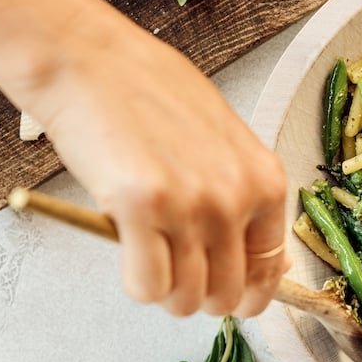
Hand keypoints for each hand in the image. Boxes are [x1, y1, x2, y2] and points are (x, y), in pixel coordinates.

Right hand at [0, 0, 288, 317]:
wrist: (91, 61)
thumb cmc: (150, 94)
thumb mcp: (223, 140)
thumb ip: (242, 195)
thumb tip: (264, 260)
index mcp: (265, 180)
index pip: (270, 270)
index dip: (245, 292)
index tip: (225, 293)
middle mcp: (238, 197)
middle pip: (228, 295)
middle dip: (198, 293)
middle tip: (172, 266)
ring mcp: (193, 205)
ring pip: (186, 299)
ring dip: (163, 290)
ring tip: (146, 251)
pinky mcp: (143, 209)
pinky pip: (147, 286)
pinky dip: (135, 282)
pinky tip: (125, 247)